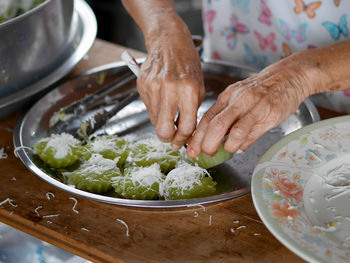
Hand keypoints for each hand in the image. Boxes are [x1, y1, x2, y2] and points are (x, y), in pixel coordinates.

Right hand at [137, 23, 204, 148]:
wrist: (169, 42)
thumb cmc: (187, 64)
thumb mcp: (199, 86)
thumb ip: (193, 110)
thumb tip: (185, 132)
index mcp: (189, 89)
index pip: (186, 126)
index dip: (184, 138)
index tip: (182, 141)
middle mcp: (170, 88)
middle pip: (164, 130)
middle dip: (167, 138)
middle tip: (171, 137)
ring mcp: (153, 86)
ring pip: (155, 121)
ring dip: (161, 121)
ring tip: (168, 111)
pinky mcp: (142, 85)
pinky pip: (148, 108)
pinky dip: (155, 108)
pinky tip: (161, 97)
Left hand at [187, 51, 324, 157]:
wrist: (289, 76)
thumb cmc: (261, 88)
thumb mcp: (239, 97)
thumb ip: (228, 117)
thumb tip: (218, 139)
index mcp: (227, 96)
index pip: (207, 118)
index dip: (196, 137)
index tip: (190, 150)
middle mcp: (238, 101)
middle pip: (216, 125)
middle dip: (207, 144)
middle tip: (206, 154)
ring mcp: (254, 108)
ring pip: (235, 132)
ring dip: (228, 146)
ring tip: (227, 150)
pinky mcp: (270, 116)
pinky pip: (253, 134)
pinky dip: (244, 144)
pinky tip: (242, 146)